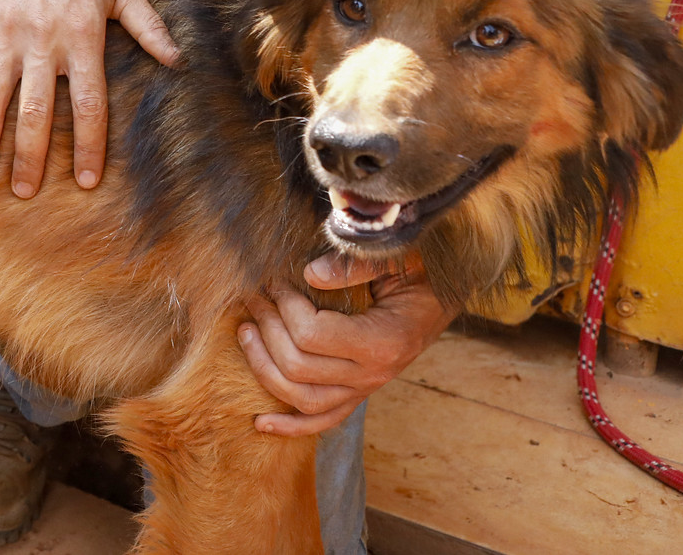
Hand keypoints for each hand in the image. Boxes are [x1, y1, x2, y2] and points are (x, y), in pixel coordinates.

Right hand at [0, 0, 178, 197]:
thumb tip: (177, 60)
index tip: (86, 181)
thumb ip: (148, 25)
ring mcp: (5, 35)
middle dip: (30, 157)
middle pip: (35, 112)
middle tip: (23, 193)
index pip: (89, 104)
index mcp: (82, 37)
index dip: (90, 145)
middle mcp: (42, 42)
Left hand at [237, 252, 456, 436]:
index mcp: (383, 341)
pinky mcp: (357, 395)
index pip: (312, 336)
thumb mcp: (393, 256)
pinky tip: (260, 423)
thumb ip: (355, 264)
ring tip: (244, 333)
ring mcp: (365, 390)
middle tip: (254, 297)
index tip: (273, 281)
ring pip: (302, 399)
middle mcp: (374, 374)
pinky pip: (322, 421)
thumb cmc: (416, 270)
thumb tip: (309, 274)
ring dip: (263, 368)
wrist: (438, 297)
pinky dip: (290, 427)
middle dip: (266, 329)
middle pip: (298, 368)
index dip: (283, 307)